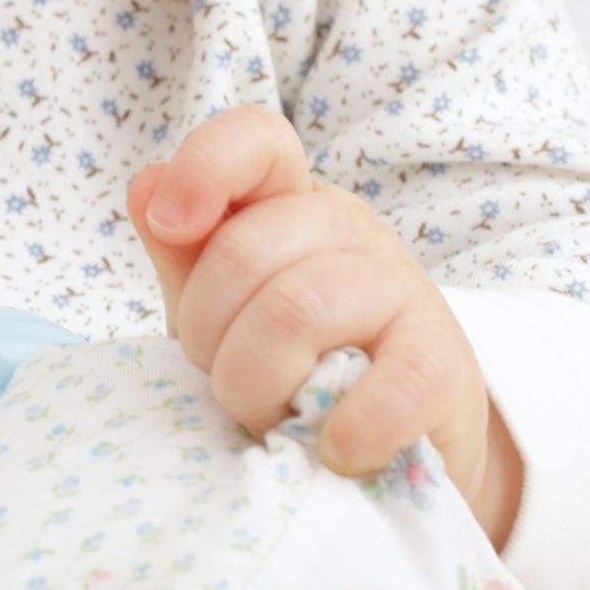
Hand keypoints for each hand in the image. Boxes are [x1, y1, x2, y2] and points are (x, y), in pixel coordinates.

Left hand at [127, 107, 522, 549]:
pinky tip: (335, 450)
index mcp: (289, 204)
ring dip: (259, 387)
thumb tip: (146, 187)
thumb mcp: (223, 313)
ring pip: (296, 310)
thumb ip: (183, 255)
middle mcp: (347, 228)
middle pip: (244, 250)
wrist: (401, 450)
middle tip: (228, 385)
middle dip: (208, 338)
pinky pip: (390, 385)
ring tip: (275, 423)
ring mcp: (402, 288)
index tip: (172, 224)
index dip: (205, 167)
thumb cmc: (295, 373)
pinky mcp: (443, 363)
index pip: (255, 139)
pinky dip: (348, 429)